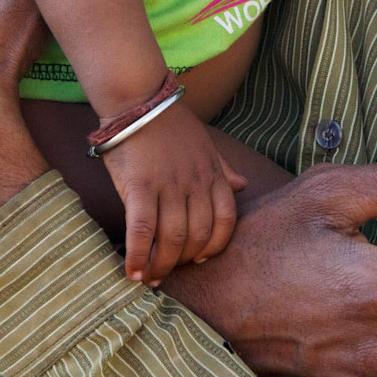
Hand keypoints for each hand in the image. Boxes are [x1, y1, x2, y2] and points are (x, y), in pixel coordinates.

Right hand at [105, 105, 243, 282]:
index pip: (225, 220)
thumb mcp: (206, 143)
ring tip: (150, 278)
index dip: (214, 246)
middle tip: (169, 272)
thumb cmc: (169, 122)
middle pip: (198, 236)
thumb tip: (244, 185)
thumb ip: (224, 168)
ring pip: (172, 239)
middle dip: (184, 261)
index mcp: (212, 173)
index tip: (199, 260)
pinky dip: (138, 256)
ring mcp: (168, 186)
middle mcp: (194, 183)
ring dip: (161, 266)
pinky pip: (142, 230)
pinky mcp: (140, 186)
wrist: (137, 98)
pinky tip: (132, 271)